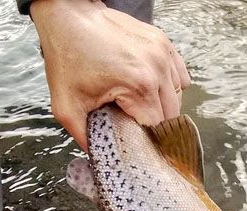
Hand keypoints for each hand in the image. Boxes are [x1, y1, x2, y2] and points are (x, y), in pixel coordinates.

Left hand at [30, 0, 190, 151]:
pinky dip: (169, 87)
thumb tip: (99, 160)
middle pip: (171, 115)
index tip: (129, 135)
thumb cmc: (67, 56)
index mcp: (139, 85)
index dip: (143, 136)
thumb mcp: (66, 106)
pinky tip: (149, 87)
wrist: (69, 14)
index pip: (157, 128)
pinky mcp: (164, 44)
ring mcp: (163, 53)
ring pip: (178, 97)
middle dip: (153, 123)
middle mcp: (157, 69)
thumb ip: (84, 139)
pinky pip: (180, 77)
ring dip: (162, 105)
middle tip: (130, 119)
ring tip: (138, 102)